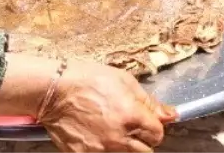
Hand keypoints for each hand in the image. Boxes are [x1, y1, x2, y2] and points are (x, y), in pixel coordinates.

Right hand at [40, 60, 177, 151]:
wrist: (53, 90)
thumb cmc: (86, 79)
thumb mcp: (122, 80)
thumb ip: (148, 101)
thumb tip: (170, 114)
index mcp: (131, 116)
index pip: (158, 134)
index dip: (154, 126)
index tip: (147, 121)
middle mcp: (119, 137)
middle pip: (146, 151)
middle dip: (142, 139)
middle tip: (130, 126)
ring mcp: (101, 149)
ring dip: (124, 145)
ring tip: (111, 128)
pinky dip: (103, 149)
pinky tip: (96, 134)